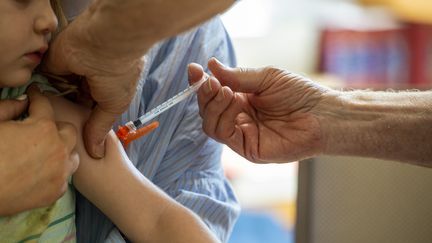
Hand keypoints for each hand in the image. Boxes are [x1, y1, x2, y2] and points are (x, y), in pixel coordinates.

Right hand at [0, 87, 78, 215]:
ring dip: (61, 150)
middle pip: (68, 130)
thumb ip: (9, 107)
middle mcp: (58, 149)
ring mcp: (60, 172)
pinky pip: (64, 177)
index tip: (34, 93)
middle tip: (38, 126)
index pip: (45, 104)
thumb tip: (23, 100)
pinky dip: (56, 172)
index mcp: (43, 129)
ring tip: (45, 150)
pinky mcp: (56, 192)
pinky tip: (43, 172)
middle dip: (55, 125)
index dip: (37, 95)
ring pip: (72, 155)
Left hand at [41, 12, 142, 157]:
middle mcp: (90, 78)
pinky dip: (45, 91)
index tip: (79, 137)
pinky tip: (44, 104)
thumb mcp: (113, 106)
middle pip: (76, 100)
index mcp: (107, 87)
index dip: (87, 120)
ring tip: (53, 122)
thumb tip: (97, 153)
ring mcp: (72, 70)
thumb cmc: (119, 74)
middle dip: (72, 114)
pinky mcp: (54, 63)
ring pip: (61, 91)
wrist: (105, 44)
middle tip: (64, 132)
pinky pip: (46, 80)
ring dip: (58, 103)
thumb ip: (100, 127)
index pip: (93, 106)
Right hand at [189, 58, 331, 162]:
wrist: (323, 115)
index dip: (201, 83)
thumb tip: (211, 65)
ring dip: (213, 105)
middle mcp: (238, 119)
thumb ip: (237, 75)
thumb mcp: (266, 78)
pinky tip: (234, 101)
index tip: (194, 69)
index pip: (213, 95)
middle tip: (209, 80)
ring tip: (225, 90)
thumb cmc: (299, 94)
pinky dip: (223, 116)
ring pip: (210, 124)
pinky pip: (224, 134)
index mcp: (242, 101)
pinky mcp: (247, 149)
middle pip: (207, 110)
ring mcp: (242, 135)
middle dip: (204, 94)